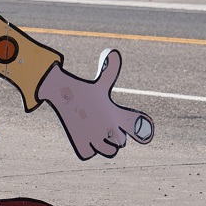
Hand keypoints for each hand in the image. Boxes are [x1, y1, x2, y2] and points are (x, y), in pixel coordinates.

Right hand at [37, 48, 153, 159]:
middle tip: (101, 125)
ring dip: (102, 145)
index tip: (146, 134)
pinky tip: (82, 135)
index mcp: (116, 114)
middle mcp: (109, 129)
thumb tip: (112, 51)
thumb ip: (111, 70)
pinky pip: (90, 153)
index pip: (138, 125)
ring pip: (108, 151)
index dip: (144, 130)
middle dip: (113, 137)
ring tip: (93, 132)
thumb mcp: (100, 82)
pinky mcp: (82, 145)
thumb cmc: (83, 89)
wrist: (60, 92)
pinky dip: (87, 148)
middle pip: (121, 142)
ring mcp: (95, 139)